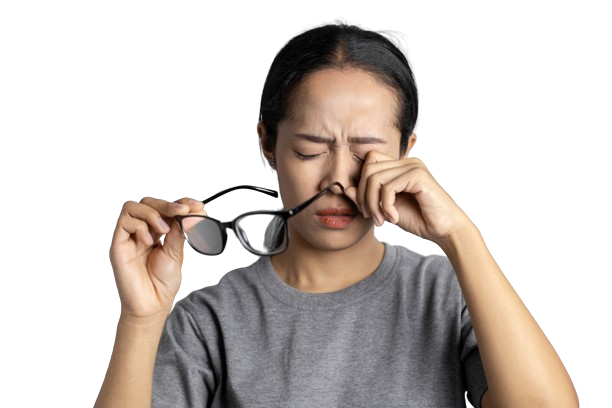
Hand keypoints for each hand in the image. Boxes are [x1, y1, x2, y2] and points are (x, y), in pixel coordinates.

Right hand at [109, 196, 204, 319]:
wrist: (152, 305)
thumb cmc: (163, 282)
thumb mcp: (176, 251)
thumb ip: (179, 230)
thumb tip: (189, 210)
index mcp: (156, 231)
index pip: (164, 207)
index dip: (179, 202)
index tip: (196, 206)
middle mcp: (141, 231)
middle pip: (147, 202)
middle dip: (167, 204)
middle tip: (182, 211)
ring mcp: (128, 237)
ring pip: (132, 206)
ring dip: (152, 213)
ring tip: (163, 230)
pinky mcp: (118, 245)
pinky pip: (124, 223)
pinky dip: (140, 227)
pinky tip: (149, 242)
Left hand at [346, 151, 470, 243]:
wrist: (445, 230)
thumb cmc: (418, 219)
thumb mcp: (385, 209)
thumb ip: (368, 198)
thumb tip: (347, 188)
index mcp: (399, 167)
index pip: (368, 162)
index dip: (361, 185)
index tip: (365, 210)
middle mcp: (406, 162)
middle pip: (368, 169)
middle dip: (364, 196)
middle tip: (372, 217)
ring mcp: (413, 166)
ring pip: (374, 178)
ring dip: (373, 204)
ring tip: (381, 220)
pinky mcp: (418, 176)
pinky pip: (388, 187)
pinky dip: (385, 206)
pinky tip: (393, 219)